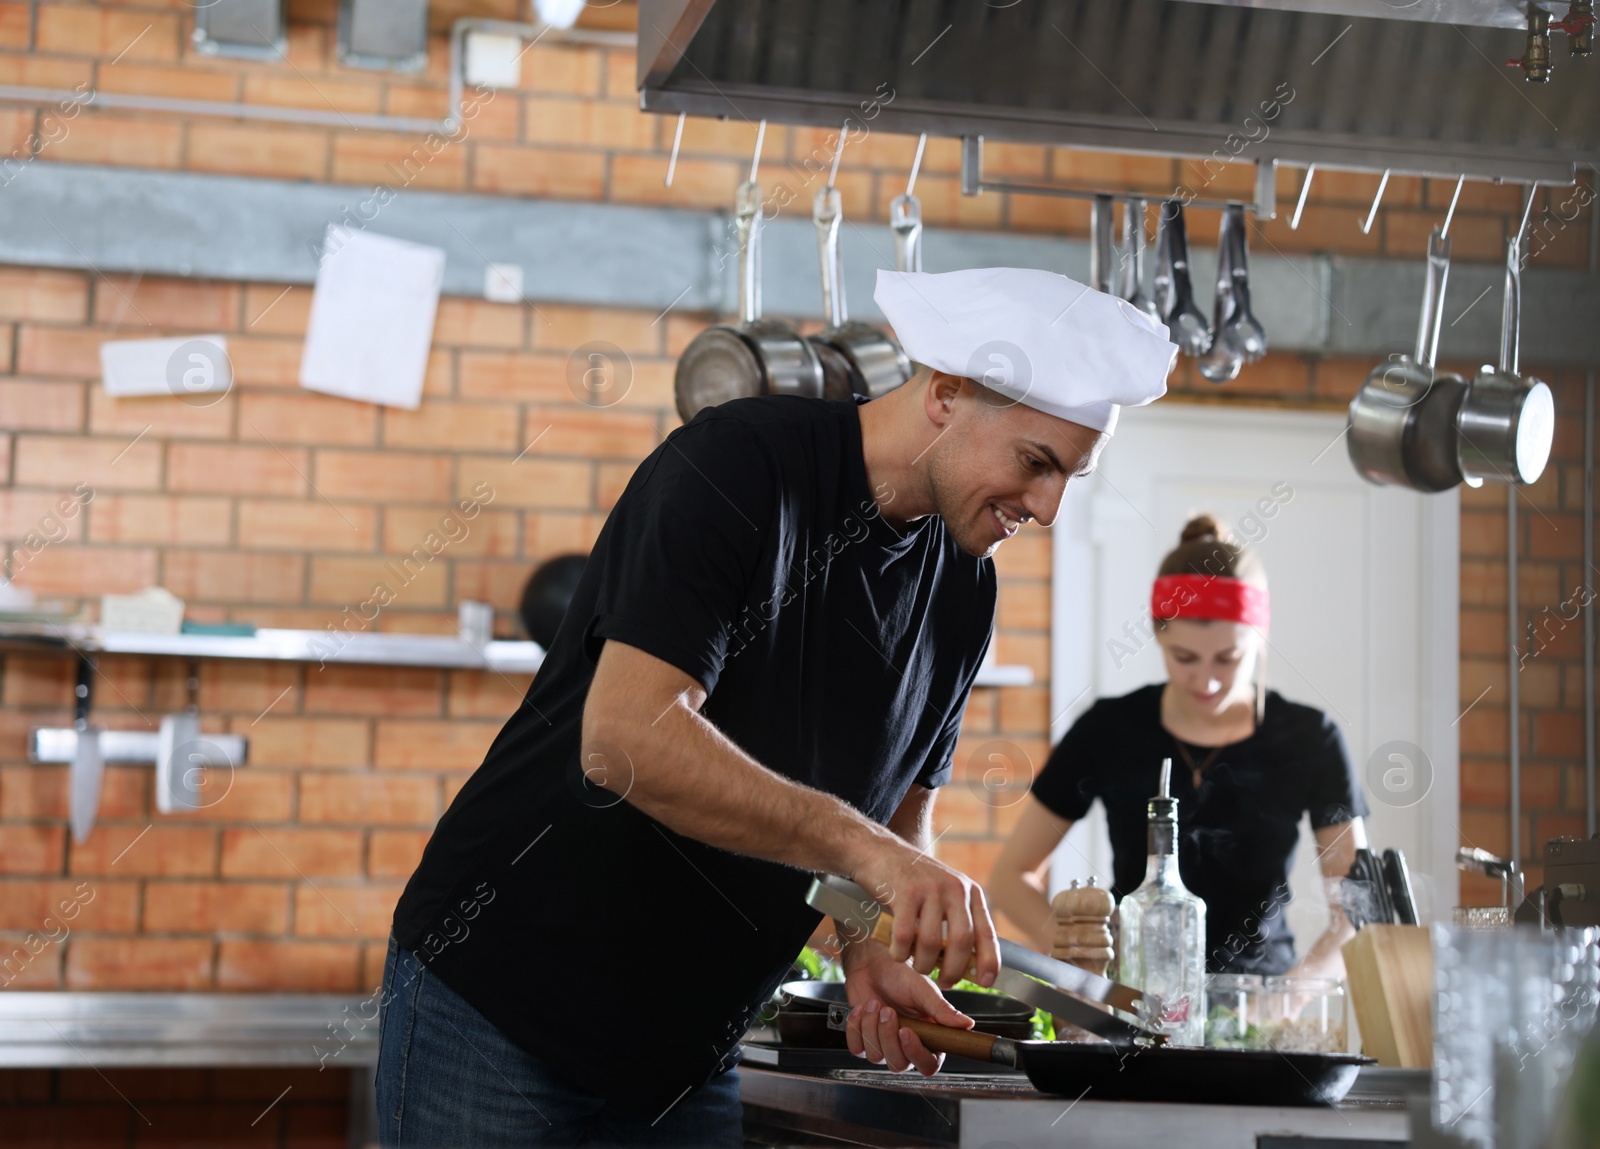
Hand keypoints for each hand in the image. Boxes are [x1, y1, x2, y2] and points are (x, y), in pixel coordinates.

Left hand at [840, 941, 972, 1074]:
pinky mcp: (863, 1040)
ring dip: (872, 1028)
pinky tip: (861, 1009)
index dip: (916, 1053)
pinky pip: (857, 1048)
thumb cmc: (901, 974)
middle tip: (888, 1011)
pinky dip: (856, 1028)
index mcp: (928, 1037)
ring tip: (874, 1004)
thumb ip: (943, 1011)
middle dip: (889, 1037)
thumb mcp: (923, 991)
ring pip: (876, 1057)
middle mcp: (907, 1045)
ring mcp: (884, 1044)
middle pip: (900, 1064)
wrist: (873, 963)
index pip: (928, 1064)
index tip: (906, 1031)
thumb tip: (967, 1025)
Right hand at [851, 839, 999, 989]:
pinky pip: (905, 936)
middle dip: (954, 970)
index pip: (987, 932)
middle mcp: (954, 888)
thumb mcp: (944, 893)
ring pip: (931, 943)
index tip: (986, 981)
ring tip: (917, 965)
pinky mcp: (905, 892)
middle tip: (945, 982)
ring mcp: (930, 889)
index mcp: (969, 892)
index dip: (989, 960)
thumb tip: (969, 965)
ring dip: (924, 964)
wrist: (879, 851)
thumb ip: (957, 922)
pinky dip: (901, 952)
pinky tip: (897, 952)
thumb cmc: (911, 881)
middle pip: (961, 941)